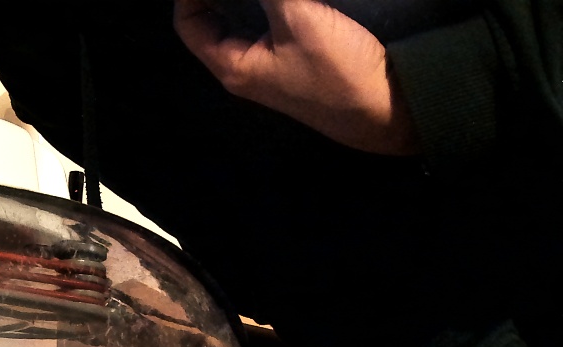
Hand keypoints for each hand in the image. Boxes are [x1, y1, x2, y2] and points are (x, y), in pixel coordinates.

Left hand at [172, 0, 419, 154]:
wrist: (382, 109)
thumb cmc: (335, 72)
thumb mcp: (298, 19)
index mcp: (231, 66)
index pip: (189, 24)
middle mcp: (243, 69)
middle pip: (210, 22)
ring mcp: (268, 66)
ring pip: (239, 21)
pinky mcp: (292, 60)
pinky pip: (265, 24)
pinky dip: (263, 4)